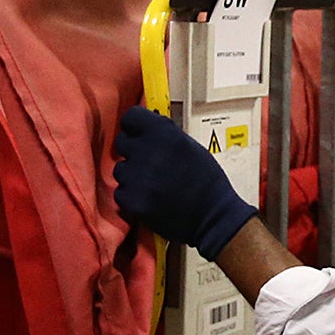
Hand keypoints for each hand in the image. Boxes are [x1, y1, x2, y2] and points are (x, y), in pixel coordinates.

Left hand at [113, 107, 258, 259]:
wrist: (213, 217)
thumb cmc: (207, 183)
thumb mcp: (192, 147)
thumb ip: (167, 134)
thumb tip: (150, 124)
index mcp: (164, 134)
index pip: (131, 117)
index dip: (134, 127)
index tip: (138, 134)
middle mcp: (148, 152)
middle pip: (122, 142)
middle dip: (133, 151)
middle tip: (149, 163)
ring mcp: (137, 177)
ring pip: (120, 169)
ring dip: (132, 176)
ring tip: (153, 184)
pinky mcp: (132, 201)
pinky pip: (120, 192)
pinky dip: (132, 197)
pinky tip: (150, 198)